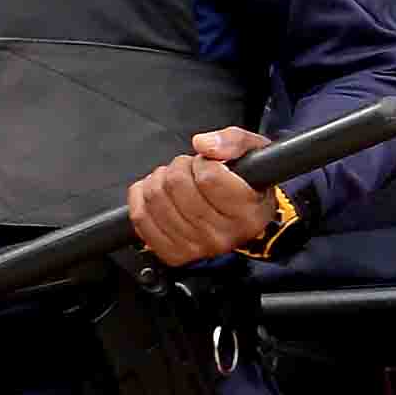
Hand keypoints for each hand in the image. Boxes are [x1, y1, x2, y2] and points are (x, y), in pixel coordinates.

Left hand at [127, 125, 277, 264]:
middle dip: (179, 167)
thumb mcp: (255, 153)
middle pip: (177, 184)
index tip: (209, 164)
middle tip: (190, 170)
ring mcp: (196, 247)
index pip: (208, 177)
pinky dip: (141, 197)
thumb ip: (234, 141)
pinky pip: (140, 217)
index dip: (203, 162)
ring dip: (160, 179)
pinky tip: (157, 192)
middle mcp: (223, 236)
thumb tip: (202, 144)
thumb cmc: (249, 186)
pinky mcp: (172, 253)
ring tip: (175, 180)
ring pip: (155, 198)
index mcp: (248, 214)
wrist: (242, 221)